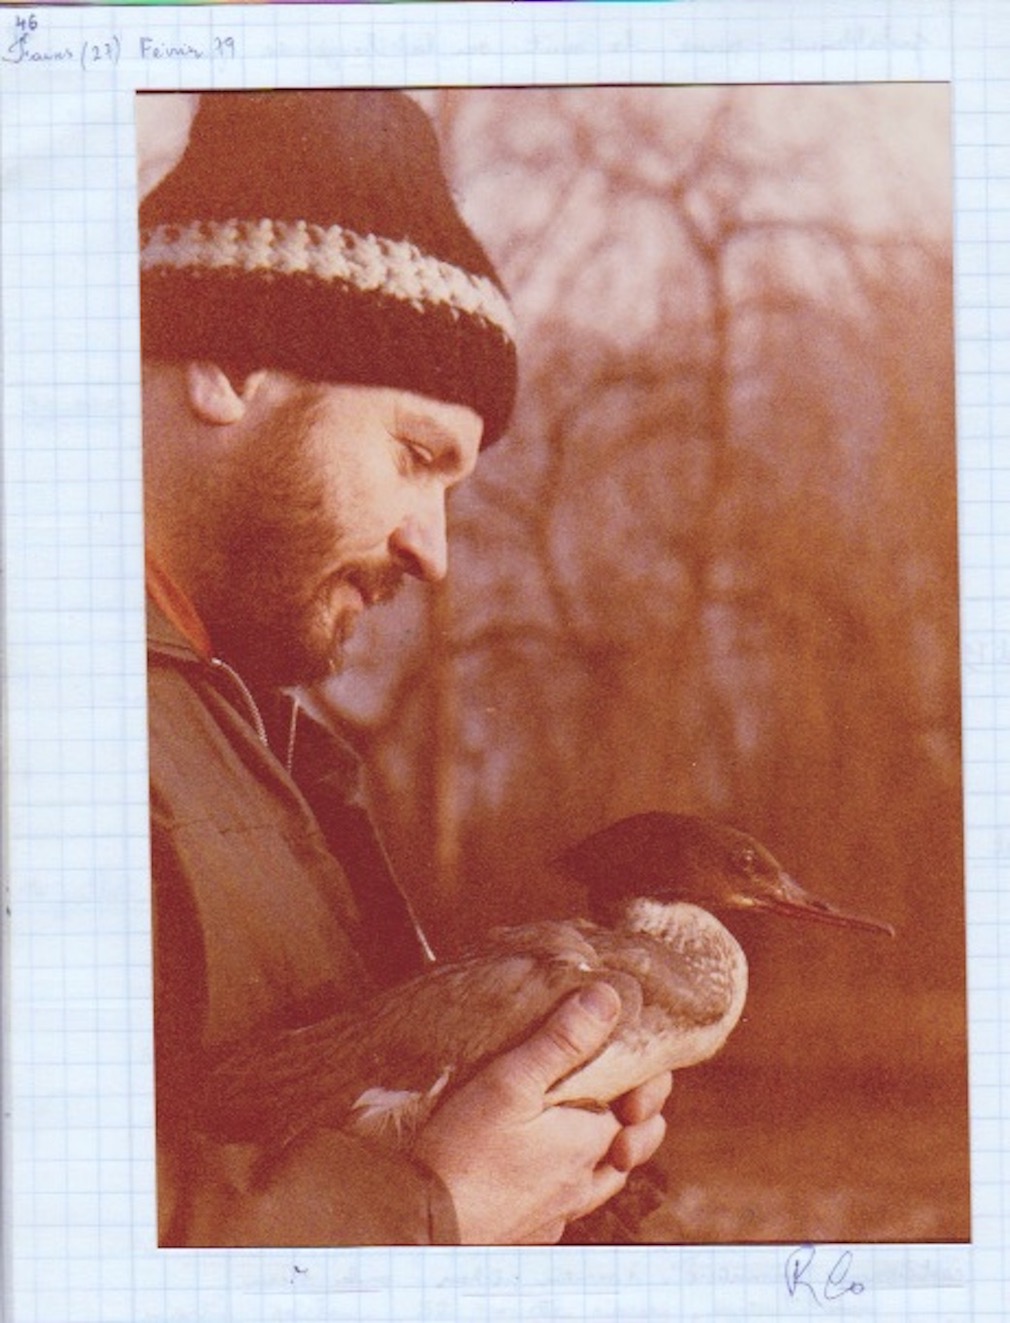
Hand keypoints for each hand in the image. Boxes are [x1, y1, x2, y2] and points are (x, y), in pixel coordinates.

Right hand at [413, 982, 662, 1244]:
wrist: (420, 1227)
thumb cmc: (462, 1154)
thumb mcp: (510, 1081)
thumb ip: (562, 1040)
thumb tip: (608, 998)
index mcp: (591, 1141)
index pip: (646, 1103)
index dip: (646, 1076)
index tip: (625, 1051)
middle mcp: (585, 1183)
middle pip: (635, 1143)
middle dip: (636, 1112)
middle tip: (614, 1088)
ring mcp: (560, 1212)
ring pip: (605, 1177)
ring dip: (607, 1147)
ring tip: (584, 1120)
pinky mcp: (532, 1230)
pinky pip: (569, 1203)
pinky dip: (570, 1177)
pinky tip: (542, 1163)